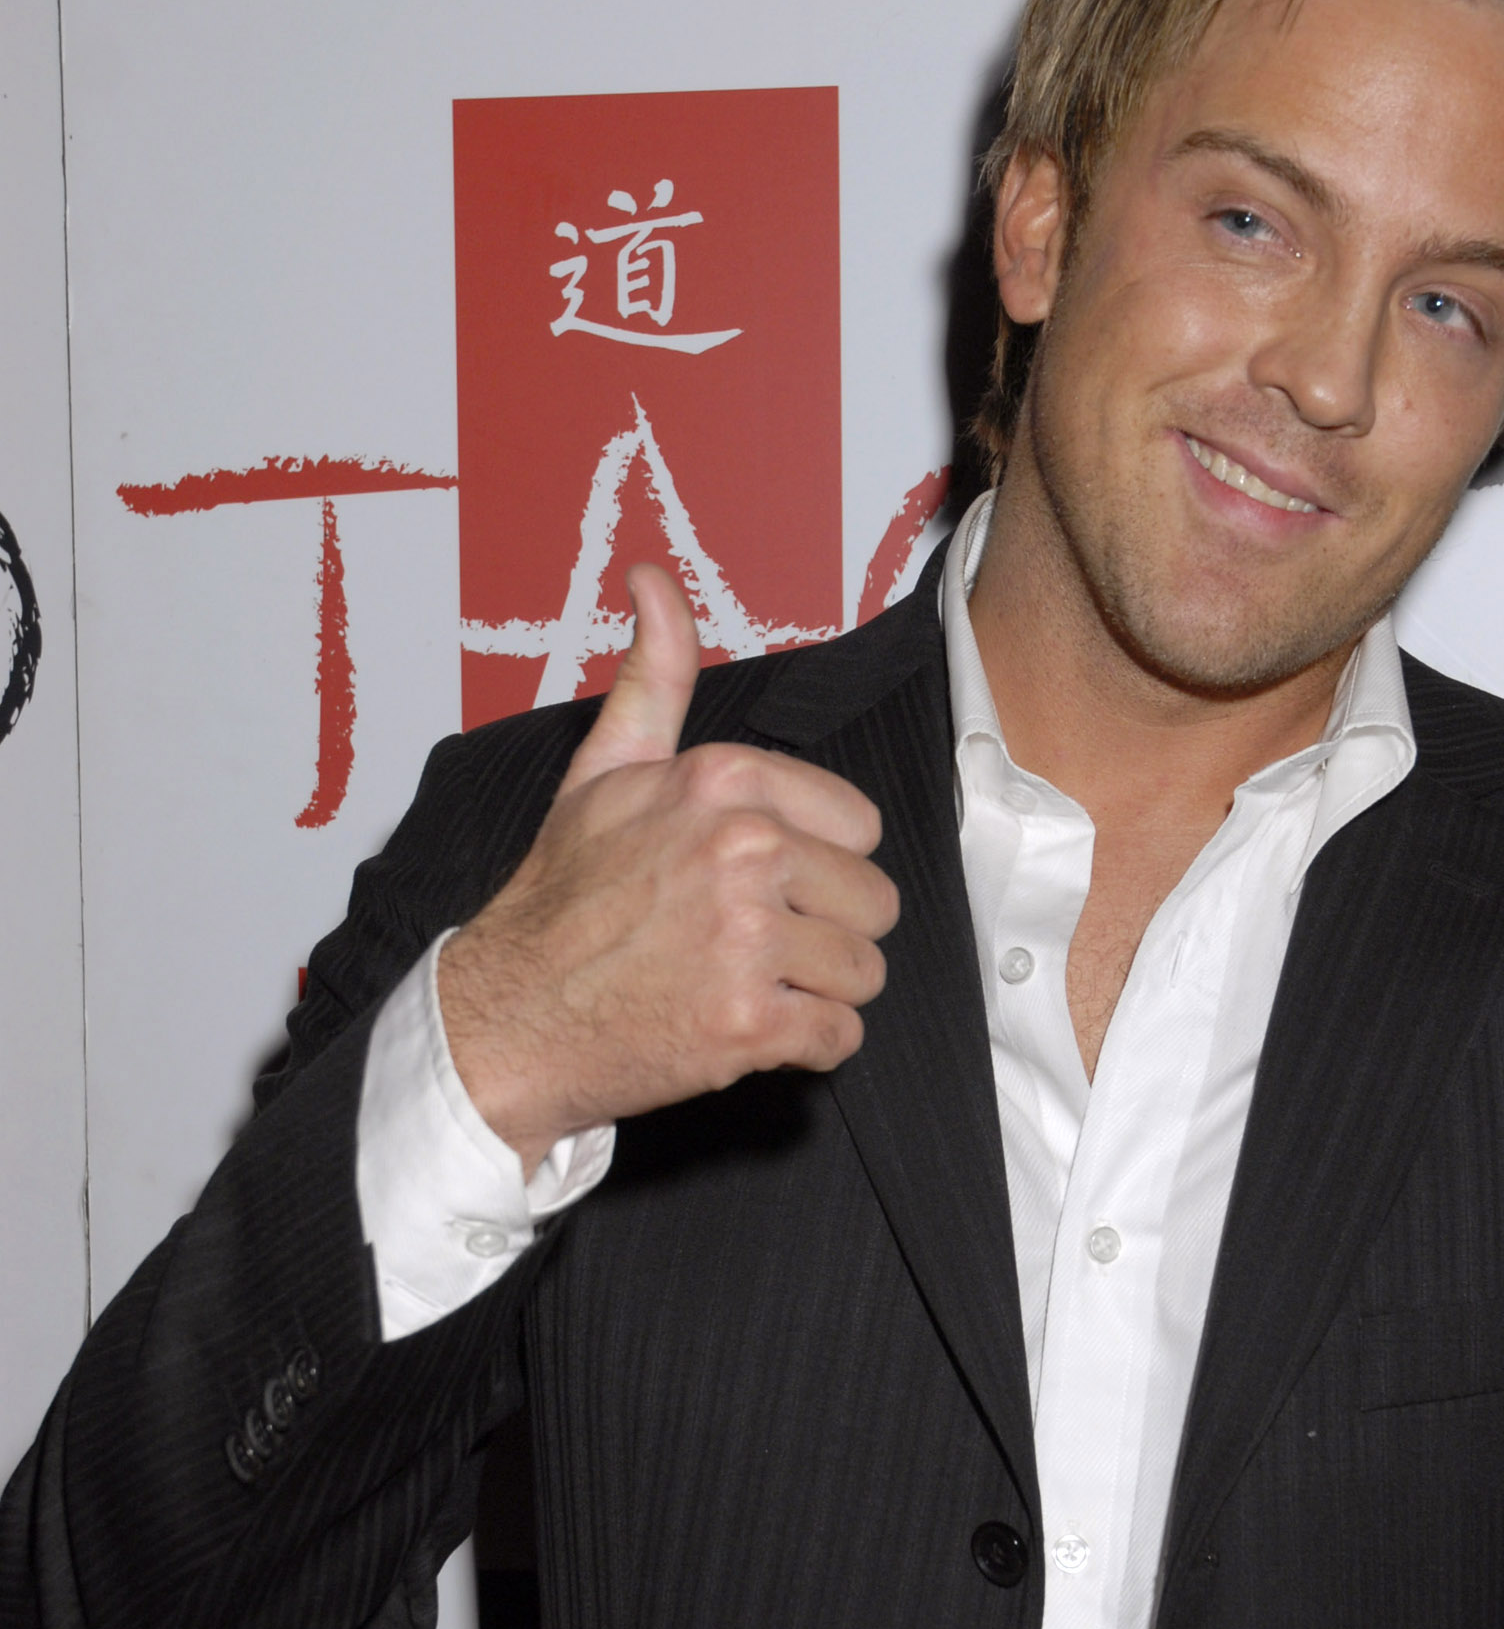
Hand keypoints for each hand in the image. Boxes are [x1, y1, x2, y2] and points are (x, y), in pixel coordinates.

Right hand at [437, 564, 898, 1173]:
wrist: (506, 1017)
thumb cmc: (560, 899)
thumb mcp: (602, 772)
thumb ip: (653, 679)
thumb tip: (654, 582)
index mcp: (721, 782)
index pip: (859, 824)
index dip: (819, 861)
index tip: (766, 882)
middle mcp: (740, 851)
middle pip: (872, 900)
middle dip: (826, 930)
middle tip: (755, 945)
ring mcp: (747, 940)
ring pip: (864, 970)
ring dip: (819, 991)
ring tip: (749, 984)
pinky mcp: (749, 1023)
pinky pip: (842, 1036)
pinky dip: (808, 1046)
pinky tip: (750, 1029)